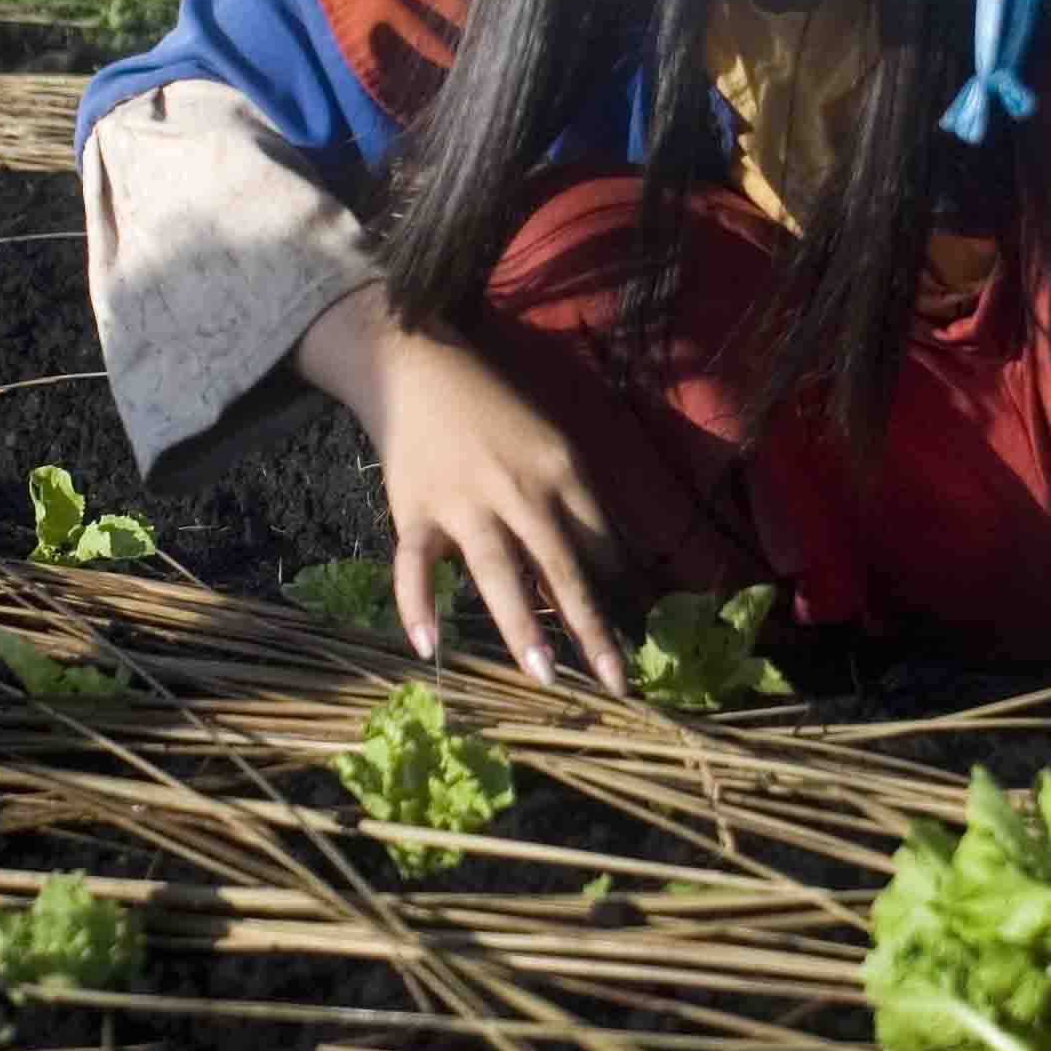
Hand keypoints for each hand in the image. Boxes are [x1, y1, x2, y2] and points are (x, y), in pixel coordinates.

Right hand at [295, 281, 628, 695]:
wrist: (419, 368)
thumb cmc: (495, 410)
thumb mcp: (549, 443)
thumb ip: (572, 502)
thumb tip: (607, 567)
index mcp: (561, 469)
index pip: (599, 543)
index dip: (618, 593)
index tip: (636, 640)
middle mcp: (518, 489)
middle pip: (562, 566)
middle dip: (590, 627)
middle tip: (615, 682)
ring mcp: (464, 502)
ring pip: (497, 570)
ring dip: (522, 624)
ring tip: (544, 675)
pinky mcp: (414, 509)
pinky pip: (415, 564)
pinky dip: (417, 604)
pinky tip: (428, 646)